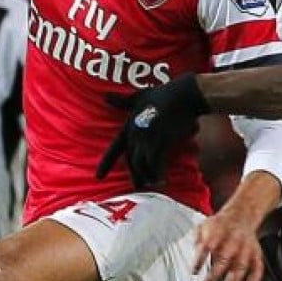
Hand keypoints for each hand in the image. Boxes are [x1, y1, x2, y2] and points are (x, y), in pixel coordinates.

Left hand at [96, 73, 208, 188]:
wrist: (183, 95)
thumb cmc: (163, 94)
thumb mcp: (138, 96)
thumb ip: (122, 102)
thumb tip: (104, 96)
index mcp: (129, 125)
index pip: (114, 148)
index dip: (106, 163)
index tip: (98, 176)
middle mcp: (135, 134)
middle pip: (131, 161)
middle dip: (134, 175)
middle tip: (138, 186)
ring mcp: (147, 139)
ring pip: (141, 165)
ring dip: (146, 176)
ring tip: (151, 184)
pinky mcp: (161, 142)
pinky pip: (155, 164)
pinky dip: (157, 173)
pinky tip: (162, 180)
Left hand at [193, 209, 265, 280]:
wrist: (241, 216)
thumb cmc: (219, 226)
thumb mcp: (204, 225)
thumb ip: (197, 239)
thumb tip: (193, 252)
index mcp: (218, 231)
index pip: (207, 246)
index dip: (200, 259)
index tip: (194, 272)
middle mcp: (233, 239)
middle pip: (225, 257)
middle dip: (216, 273)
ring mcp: (246, 246)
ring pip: (241, 264)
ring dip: (233, 280)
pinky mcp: (256, 252)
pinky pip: (258, 266)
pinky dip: (255, 278)